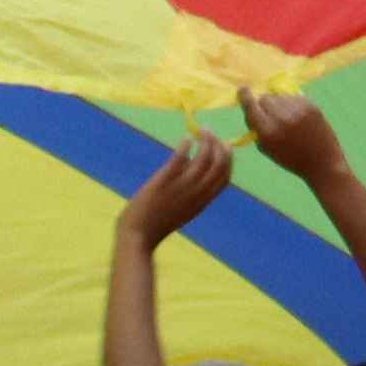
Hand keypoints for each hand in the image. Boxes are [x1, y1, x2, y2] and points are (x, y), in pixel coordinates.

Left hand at [123, 134, 239, 246]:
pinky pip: (181, 159)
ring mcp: (181, 188)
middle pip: (219, 165)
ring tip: (202, 130)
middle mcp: (197, 194)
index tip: (224, 145)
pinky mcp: (164, 182)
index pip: (225, 178)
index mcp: (202, 202)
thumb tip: (191, 160)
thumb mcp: (182, 208)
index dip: (228, 160)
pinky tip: (186, 138)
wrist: (137, 235)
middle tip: (211, 133)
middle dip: (219, 146)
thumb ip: (190, 189)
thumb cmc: (156, 223)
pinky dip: (186, 146)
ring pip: (204, 159)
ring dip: (206, 141)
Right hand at [238, 87, 344, 180]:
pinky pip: (293, 97)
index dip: (245, 96)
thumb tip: (252, 109)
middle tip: (271, 115)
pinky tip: (298, 117)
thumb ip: (257, 129)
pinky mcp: (310, 105)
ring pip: (279, 96)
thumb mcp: (267, 149)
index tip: (243, 89)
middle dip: (264, 105)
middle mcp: (281, 118)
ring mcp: (297, 110)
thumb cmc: (291, 160)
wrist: (322, 162)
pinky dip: (292, 104)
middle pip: (265, 98)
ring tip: (287, 118)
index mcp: (267, 132)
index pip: (251, 106)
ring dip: (279, 104)